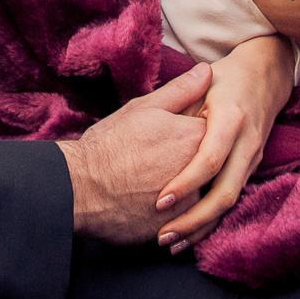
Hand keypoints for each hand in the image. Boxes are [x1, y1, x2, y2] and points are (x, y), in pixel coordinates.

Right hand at [59, 63, 211, 242]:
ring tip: (163, 188)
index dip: (201, 132)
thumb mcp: (143, 109)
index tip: (182, 136)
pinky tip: (161, 210)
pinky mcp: (176, 228)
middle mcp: (200, 172)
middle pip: (215, 168)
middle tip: (166, 163)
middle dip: (199, 166)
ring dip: (193, 194)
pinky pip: (191, 225)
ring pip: (205, 199)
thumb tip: (208, 70)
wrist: (81, 188)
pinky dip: (182, 218)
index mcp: (195, 137)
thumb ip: (181, 91)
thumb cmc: (109, 144)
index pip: (218, 132)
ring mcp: (190, 204)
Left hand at [155, 36, 296, 253]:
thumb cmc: (226, 77)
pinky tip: (191, 231)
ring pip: (231, 201)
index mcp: (231, 119)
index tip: (160, 201)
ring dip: (202, 226)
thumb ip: (180, 101)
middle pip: (225, 192)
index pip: (209, 160)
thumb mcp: (203, 82)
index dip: (186, 183)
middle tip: (163, 237)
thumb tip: (153, 125)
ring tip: (172, 243)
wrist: (266, 74)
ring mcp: (253, 156)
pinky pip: (233, 197)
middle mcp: (247, 142)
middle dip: (194, 220)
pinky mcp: (253, 165)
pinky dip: (212, 217)